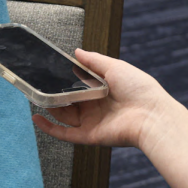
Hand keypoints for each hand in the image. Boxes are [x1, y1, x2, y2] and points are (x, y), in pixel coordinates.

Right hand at [33, 50, 170, 150]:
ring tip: (35, 95)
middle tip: (38, 82)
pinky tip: (36, 118)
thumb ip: (94, 61)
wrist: (151, 115)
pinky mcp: (89, 135)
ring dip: (49, 106)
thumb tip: (77, 52)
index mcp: (102, 90)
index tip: (49, 70)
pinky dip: (49, 127)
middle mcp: (95, 107)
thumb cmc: (140, 89)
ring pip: (63, 115)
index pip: (78, 84)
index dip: (64, 78)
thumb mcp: (115, 67)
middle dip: (53, 92)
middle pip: (68, 100)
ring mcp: (91, 122)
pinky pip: (64, 133)